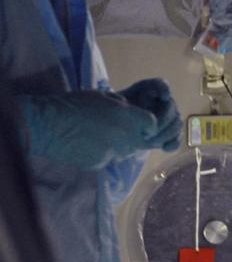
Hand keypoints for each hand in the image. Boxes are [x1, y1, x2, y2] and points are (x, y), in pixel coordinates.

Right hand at [20, 90, 159, 169]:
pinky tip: (89, 147)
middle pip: (142, 141)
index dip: (147, 124)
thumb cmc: (75, 105)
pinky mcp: (100, 164)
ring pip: (126, 152)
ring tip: (102, 138)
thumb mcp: (104, 97)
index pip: (152, 124)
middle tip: (121, 132)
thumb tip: (129, 110)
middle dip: (137, 137)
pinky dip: (103, 155)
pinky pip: (109, 160)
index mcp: (129, 117)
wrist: (50, 125)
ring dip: (121, 147)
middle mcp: (126, 136)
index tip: (140, 123)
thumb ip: (122, 106)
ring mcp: (113, 153)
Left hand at [117, 78, 182, 151]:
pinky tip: (164, 148)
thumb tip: (122, 102)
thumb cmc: (113, 112)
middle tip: (148, 132)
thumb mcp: (111, 104)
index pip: (160, 84)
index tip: (164, 97)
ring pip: (176, 123)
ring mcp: (168, 118)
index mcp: (148, 90)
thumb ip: (116, 101)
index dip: (165, 89)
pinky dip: (173, 143)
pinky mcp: (168, 133)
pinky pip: (176, 137)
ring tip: (151, 142)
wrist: (115, 126)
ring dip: (167, 133)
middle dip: (162, 120)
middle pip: (171, 107)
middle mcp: (162, 102)